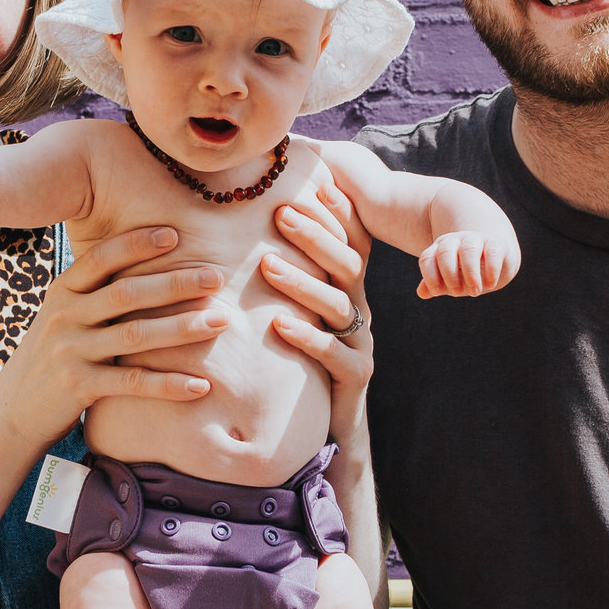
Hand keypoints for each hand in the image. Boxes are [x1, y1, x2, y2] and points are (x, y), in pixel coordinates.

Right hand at [0, 226, 225, 448]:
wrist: (13, 410)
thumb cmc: (52, 356)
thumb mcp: (63, 317)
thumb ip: (94, 294)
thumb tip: (147, 263)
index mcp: (62, 292)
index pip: (100, 259)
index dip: (135, 244)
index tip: (174, 235)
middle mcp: (64, 317)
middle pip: (126, 293)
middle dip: (175, 283)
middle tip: (216, 276)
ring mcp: (70, 352)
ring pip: (135, 335)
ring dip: (183, 328)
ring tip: (222, 321)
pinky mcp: (78, 387)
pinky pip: (131, 383)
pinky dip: (168, 384)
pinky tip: (200, 385)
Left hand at [261, 178, 373, 445]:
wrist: (329, 424)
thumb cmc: (300, 360)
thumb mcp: (293, 311)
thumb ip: (282, 273)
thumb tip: (247, 227)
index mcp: (346, 290)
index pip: (349, 242)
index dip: (335, 214)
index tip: (310, 185)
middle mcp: (358, 311)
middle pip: (348, 264)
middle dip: (316, 236)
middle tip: (280, 214)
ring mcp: (361, 343)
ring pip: (339, 305)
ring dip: (302, 282)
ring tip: (267, 265)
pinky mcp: (356, 376)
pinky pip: (334, 353)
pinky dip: (306, 337)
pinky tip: (278, 324)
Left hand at [416, 231, 515, 298]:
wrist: (494, 263)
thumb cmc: (465, 274)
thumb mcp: (448, 281)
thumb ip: (434, 286)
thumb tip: (422, 292)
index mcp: (439, 249)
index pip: (427, 258)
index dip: (429, 277)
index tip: (438, 292)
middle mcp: (455, 241)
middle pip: (445, 251)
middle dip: (449, 275)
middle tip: (457, 293)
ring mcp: (476, 240)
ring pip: (468, 250)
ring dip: (470, 274)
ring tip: (475, 292)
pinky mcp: (495, 244)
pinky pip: (492, 252)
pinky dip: (491, 271)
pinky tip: (490, 285)